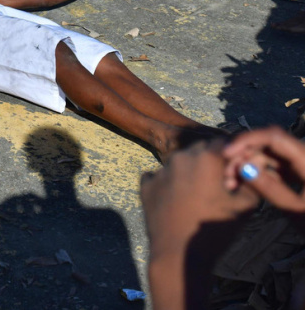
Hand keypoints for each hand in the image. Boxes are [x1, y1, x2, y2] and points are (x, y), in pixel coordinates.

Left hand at [141, 140, 258, 259]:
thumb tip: (249, 163)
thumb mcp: (244, 206)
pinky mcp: (145, 184)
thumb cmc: (215, 230)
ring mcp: (160, 170)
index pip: (224, 143)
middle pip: (200, 150)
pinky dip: (168, 183)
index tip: (235, 173)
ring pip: (179, 162)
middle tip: (217, 185)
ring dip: (189, 171)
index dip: (232, 156)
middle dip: (210, 162)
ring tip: (197, 196)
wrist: (179, 253)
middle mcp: (181, 157)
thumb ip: (250, 179)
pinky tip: (175, 199)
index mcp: (206, 158)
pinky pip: (159, 176)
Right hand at [223, 127, 304, 223]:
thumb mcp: (295, 210)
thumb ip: (269, 188)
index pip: (274, 137)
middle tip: (226, 177)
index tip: (226, 154)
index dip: (247, 140)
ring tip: (231, 184)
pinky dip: (257, 172)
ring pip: (268, 155)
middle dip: (243, 156)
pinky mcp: (299, 173)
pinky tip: (244, 184)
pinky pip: (274, 166)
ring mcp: (302, 164)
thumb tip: (242, 169)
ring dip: (247, 165)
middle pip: (268, 145)